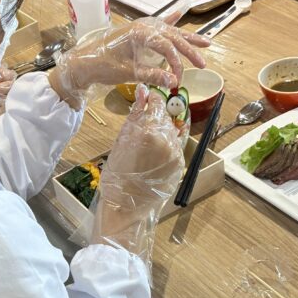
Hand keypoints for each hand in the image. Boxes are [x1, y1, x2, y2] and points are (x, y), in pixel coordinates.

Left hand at [51, 17, 208, 100]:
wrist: (82, 63)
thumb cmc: (101, 66)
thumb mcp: (128, 73)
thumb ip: (151, 76)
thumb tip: (173, 81)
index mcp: (140, 33)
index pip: (166, 47)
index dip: (176, 63)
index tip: (177, 79)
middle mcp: (142, 27)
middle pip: (172, 37)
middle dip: (189, 50)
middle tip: (203, 62)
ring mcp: (140, 28)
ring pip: (169, 32)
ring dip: (186, 38)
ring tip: (206, 42)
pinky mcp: (137, 34)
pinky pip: (158, 26)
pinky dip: (170, 20)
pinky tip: (180, 12)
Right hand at [91, 86, 184, 259]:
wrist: (125, 205)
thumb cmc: (117, 174)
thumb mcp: (122, 139)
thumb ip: (135, 114)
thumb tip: (142, 92)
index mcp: (151, 130)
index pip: (158, 103)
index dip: (153, 99)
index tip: (149, 98)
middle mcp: (168, 139)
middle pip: (168, 116)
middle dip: (158, 115)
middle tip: (147, 121)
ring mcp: (176, 153)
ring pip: (174, 131)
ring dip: (164, 131)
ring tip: (149, 141)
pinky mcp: (180, 165)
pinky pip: (177, 147)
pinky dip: (168, 146)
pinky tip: (154, 154)